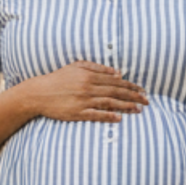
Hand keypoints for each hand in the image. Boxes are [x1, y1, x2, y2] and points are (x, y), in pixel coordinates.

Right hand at [27, 60, 146, 123]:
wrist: (39, 93)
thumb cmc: (58, 79)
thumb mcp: (76, 67)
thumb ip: (96, 67)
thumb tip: (116, 73)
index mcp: (89, 75)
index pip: (115, 81)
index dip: (130, 86)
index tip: (141, 90)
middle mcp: (88, 87)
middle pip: (116, 91)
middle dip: (133, 96)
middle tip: (146, 101)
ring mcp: (83, 100)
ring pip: (109, 103)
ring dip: (125, 106)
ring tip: (138, 109)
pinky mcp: (77, 112)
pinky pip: (96, 115)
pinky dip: (108, 116)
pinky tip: (119, 118)